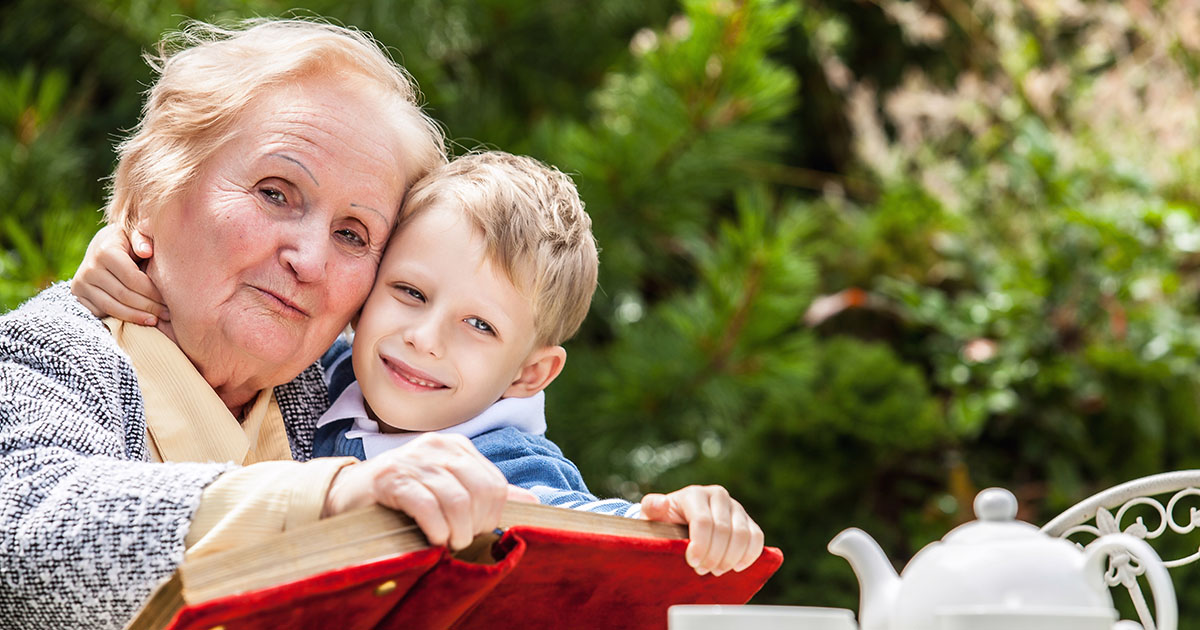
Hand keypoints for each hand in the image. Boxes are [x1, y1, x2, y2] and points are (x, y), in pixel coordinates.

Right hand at [71, 224, 167, 324]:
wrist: (101, 246)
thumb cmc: (127, 242)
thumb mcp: (134, 235)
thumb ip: (142, 239)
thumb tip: (147, 251)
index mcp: (105, 252)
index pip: (133, 279)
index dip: (152, 292)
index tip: (169, 300)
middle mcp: (89, 268)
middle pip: (124, 295)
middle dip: (148, 307)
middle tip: (168, 314)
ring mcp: (81, 283)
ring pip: (112, 307)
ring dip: (136, 317)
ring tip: (156, 320)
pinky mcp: (78, 295)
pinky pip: (101, 312)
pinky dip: (121, 318)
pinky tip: (138, 320)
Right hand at [322, 433, 510, 549]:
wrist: (351, 494)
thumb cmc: (405, 495)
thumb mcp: (450, 489)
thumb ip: (488, 494)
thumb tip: (534, 501)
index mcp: (457, 447)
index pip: (495, 484)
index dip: (492, 516)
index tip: (477, 532)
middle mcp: (438, 447)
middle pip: (481, 491)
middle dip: (477, 524)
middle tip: (462, 541)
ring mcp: (414, 460)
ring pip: (456, 500)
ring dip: (457, 531)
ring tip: (449, 543)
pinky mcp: (390, 478)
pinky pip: (425, 504)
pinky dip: (435, 527)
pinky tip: (433, 539)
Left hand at [639, 485, 764, 575]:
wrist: (679, 520)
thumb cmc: (664, 521)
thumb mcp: (652, 514)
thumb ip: (652, 507)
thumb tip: (660, 504)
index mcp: (694, 494)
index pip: (703, 521)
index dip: (700, 546)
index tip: (692, 562)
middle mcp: (718, 495)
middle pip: (724, 531)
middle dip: (713, 556)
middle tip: (701, 570)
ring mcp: (735, 507)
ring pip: (742, 535)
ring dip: (730, 559)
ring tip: (715, 570)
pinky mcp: (748, 521)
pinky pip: (757, 538)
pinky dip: (749, 555)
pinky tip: (736, 567)